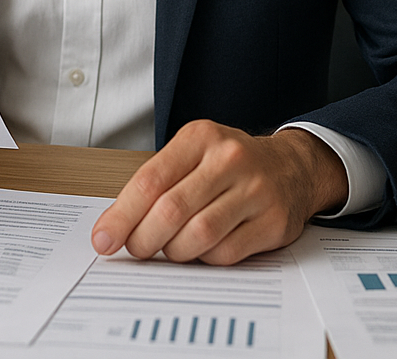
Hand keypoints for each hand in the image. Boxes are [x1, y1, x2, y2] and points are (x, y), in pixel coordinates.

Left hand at [91, 120, 348, 264]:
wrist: (292, 168)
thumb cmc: (230, 166)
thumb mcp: (193, 155)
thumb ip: (156, 184)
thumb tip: (113, 227)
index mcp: (200, 137)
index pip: (150, 180)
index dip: (121, 216)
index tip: (104, 239)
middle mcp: (229, 159)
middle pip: (171, 210)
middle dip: (144, 239)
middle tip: (137, 249)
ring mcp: (255, 190)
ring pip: (198, 235)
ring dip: (174, 251)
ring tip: (171, 247)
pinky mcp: (273, 222)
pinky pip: (225, 253)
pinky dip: (205, 258)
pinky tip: (204, 248)